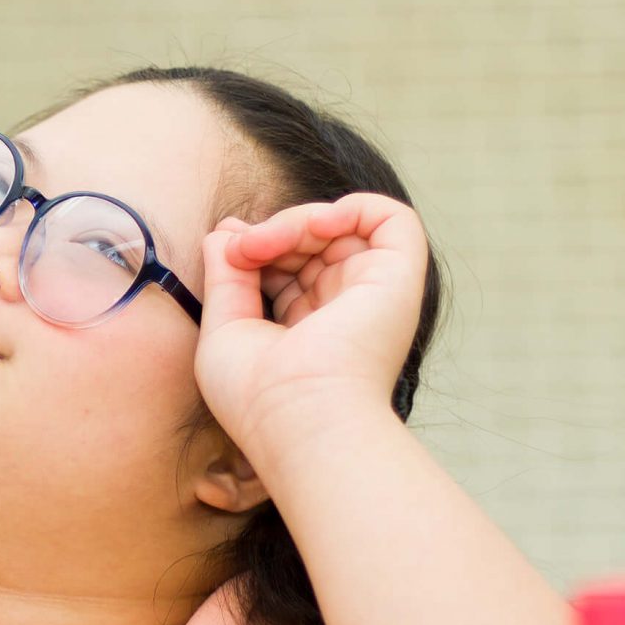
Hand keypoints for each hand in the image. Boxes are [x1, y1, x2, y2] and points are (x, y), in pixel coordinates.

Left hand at [194, 194, 427, 462]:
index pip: (285, 264)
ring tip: (263, 244)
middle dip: (271, 232)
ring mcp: (372, 293)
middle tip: (240, 249)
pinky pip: (391, 219)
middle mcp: (344, 309)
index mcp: (308, 326)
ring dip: (296, 220)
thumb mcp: (225, 327)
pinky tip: (316, 225)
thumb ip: (225, 276)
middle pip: (310, 243)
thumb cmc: (257, 395)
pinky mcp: (400, 278)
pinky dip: (352, 207)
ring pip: (341, 227)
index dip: (256, 246)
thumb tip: (225, 231)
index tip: (227, 253)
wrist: (298, 418)